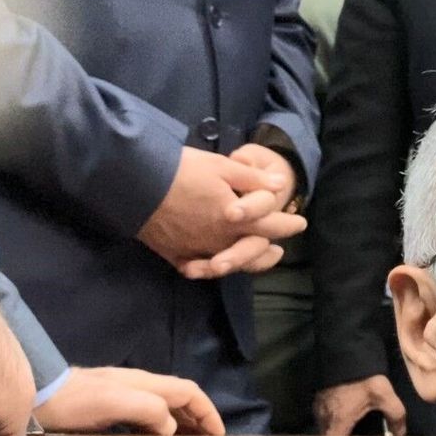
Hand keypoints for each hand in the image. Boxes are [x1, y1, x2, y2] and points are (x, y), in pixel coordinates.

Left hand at [34, 367, 224, 435]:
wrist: (34, 397)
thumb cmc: (74, 402)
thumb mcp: (114, 403)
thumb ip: (148, 410)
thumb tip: (173, 428)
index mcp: (145, 383)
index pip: (190, 392)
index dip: (209, 412)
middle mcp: (139, 385)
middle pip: (180, 398)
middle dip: (200, 418)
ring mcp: (123, 394)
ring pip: (165, 406)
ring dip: (182, 424)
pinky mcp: (108, 407)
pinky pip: (147, 415)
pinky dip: (162, 428)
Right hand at [138, 147, 305, 278]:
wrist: (135, 183)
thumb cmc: (182, 170)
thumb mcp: (222, 167)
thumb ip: (253, 180)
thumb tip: (282, 186)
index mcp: (236, 221)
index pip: (272, 227)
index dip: (289, 225)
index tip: (300, 223)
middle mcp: (220, 241)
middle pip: (252, 252)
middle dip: (269, 253)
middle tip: (279, 250)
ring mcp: (197, 251)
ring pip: (227, 264)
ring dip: (244, 262)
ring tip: (253, 259)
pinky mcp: (174, 254)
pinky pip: (196, 267)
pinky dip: (206, 268)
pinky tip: (212, 265)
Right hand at [314, 375, 406, 435]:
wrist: (346, 351)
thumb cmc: (364, 376)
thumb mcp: (385, 395)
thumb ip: (395, 416)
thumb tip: (400, 434)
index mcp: (338, 421)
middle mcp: (324, 418)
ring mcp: (319, 409)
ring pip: (326, 430)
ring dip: (338, 434)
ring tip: (353, 435)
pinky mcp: (318, 401)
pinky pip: (325, 419)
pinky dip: (334, 422)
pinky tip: (347, 420)